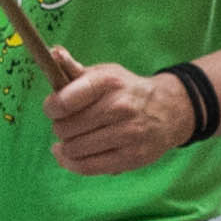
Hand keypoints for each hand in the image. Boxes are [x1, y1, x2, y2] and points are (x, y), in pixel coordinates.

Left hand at [49, 60, 199, 174]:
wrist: (169, 110)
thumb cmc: (126, 90)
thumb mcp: (105, 73)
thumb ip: (74, 68)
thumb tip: (53, 53)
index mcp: (109, 82)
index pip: (65, 101)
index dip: (51, 107)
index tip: (53, 108)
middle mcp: (120, 107)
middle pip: (66, 128)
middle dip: (60, 126)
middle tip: (68, 123)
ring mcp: (127, 134)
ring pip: (74, 149)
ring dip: (66, 145)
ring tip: (73, 138)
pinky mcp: (131, 158)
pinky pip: (87, 167)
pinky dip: (70, 162)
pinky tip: (68, 155)